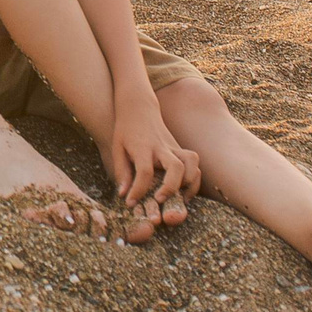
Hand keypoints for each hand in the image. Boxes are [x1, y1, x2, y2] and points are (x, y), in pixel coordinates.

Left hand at [104, 87, 197, 209]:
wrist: (139, 108)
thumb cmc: (125, 131)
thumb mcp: (117, 149)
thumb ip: (121, 172)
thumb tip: (123, 195)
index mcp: (142, 147)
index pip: (144, 170)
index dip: (139, 189)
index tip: (131, 203)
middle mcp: (161, 147)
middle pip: (175, 166)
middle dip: (170, 187)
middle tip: (159, 200)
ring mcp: (174, 147)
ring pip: (191, 163)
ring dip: (189, 183)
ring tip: (178, 198)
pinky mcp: (181, 150)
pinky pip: (195, 164)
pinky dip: (194, 180)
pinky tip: (184, 193)